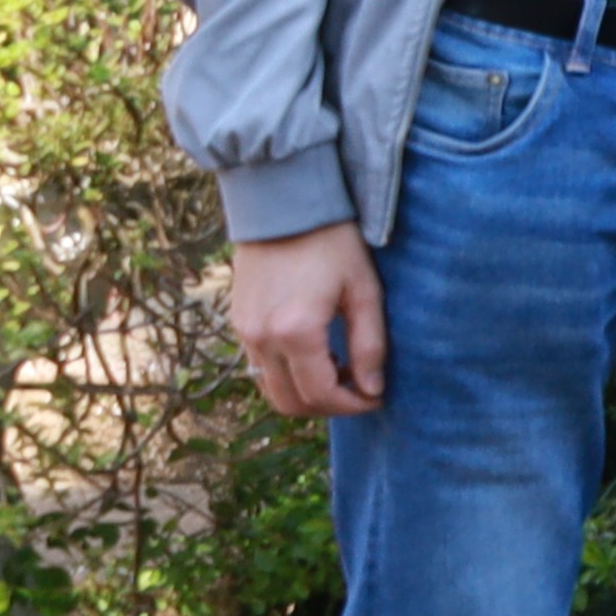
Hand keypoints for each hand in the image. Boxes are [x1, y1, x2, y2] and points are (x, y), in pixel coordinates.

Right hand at [229, 224, 386, 417]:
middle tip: (360, 391)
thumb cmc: (333, 244)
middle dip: (328, 407)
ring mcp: (244, 332)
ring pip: (271, 390)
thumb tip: (372, 389)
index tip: (377, 398)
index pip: (321, 394)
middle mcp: (262, 338)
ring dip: (306, 393)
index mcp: (295, 331)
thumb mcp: (364, 291)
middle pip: (290, 403)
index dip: (352, 406)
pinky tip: (317, 355)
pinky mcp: (238, 323)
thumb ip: (370, 345)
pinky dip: (287, 375)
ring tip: (341, 371)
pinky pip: (259, 368)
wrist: (284, 208)